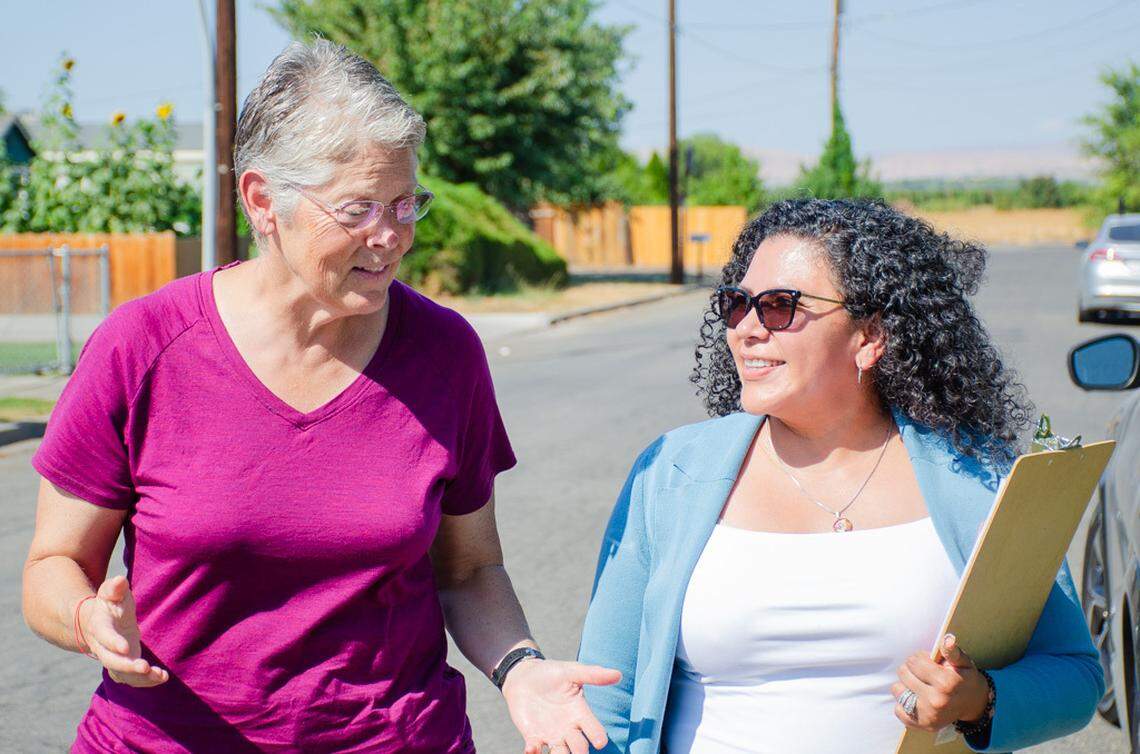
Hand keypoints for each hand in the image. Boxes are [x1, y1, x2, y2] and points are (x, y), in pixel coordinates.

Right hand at [79, 575, 168, 686]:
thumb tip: (120, 580)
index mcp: (100, 627)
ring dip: (139, 678)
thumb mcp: (111, 593)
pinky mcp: (123, 667)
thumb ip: (114, 588)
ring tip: (159, 675)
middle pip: (110, 661)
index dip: (113, 642)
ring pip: (121, 674)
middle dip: (126, 666)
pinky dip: (146, 681)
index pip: (104, 636)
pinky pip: (131, 679)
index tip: (125, 647)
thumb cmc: (110, 604)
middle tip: (144, 667)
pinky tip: (163, 677)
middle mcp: (103, 647)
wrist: (98, 623)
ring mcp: (112, 659)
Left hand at [501, 658, 620, 753]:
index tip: (599, 742)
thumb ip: (593, 674)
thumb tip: (618, 674)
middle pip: (579, 747)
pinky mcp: (533, 737)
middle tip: (580, 751)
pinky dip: (533, 752)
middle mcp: (569, 728)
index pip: (594, 729)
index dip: (598, 736)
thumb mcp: (571, 671)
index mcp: (580, 713)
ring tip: (555, 753)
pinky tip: (531, 749)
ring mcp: (551, 734)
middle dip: (580, 751)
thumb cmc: (551, 673)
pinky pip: (535, 750)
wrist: (524, 676)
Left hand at [891, 634, 988, 731]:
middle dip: (912, 669)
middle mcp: (935, 700)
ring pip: (897, 690)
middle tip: (924, 673)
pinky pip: (898, 710)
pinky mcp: (922, 725)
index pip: (914, 661)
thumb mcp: (963, 663)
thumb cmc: (965, 678)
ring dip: (905, 685)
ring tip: (920, 685)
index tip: (928, 662)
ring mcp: (928, 715)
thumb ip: (952, 652)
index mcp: (946, 683)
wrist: (974, 704)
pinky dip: (903, 703)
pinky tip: (917, 699)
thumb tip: (947, 639)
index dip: (920, 658)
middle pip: (903, 673)